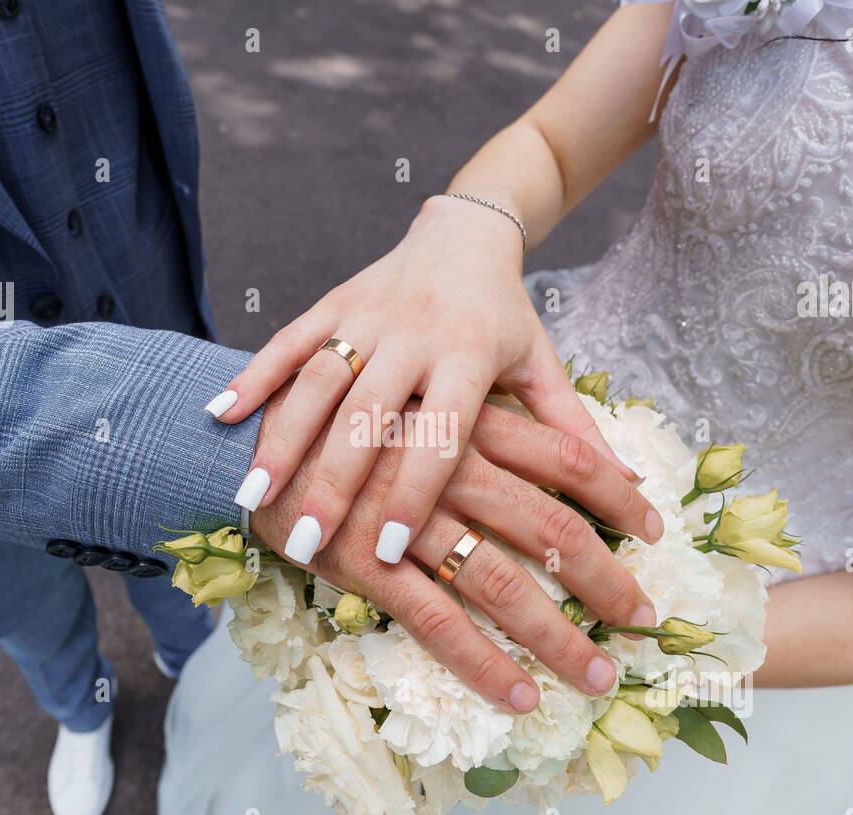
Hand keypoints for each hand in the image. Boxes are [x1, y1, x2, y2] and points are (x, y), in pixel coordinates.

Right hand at [211, 194, 661, 565]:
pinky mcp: (329, 302)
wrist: (466, 231)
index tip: (392, 546)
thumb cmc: (506, 317)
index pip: (445, 431)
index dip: (417, 490)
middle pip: (372, 415)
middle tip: (307, 542)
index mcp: (473, 353)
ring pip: (318, 382)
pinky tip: (219, 417)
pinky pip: (286, 340)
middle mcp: (416, 333)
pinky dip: (254, 377)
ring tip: (252, 500)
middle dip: (336, 481)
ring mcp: (365, 315)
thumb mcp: (543, 366)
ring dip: (283, 441)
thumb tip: (633, 498)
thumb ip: (574, 430)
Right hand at [248, 382, 657, 713]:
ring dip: (554, 636)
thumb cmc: (345, 403)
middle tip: (645, 619)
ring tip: (596, 677)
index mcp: (464, 406)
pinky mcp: (361, 560)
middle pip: (545, 525)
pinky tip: (515, 695)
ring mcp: (401, 515)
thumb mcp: (428, 378)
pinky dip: (479, 662)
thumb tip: (598, 447)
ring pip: (497, 581)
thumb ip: (518, 405)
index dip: (617, 492)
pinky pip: (432, 619)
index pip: (565, 452)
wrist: (239, 425)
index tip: (656, 526)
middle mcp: (443, 459)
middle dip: (603, 578)